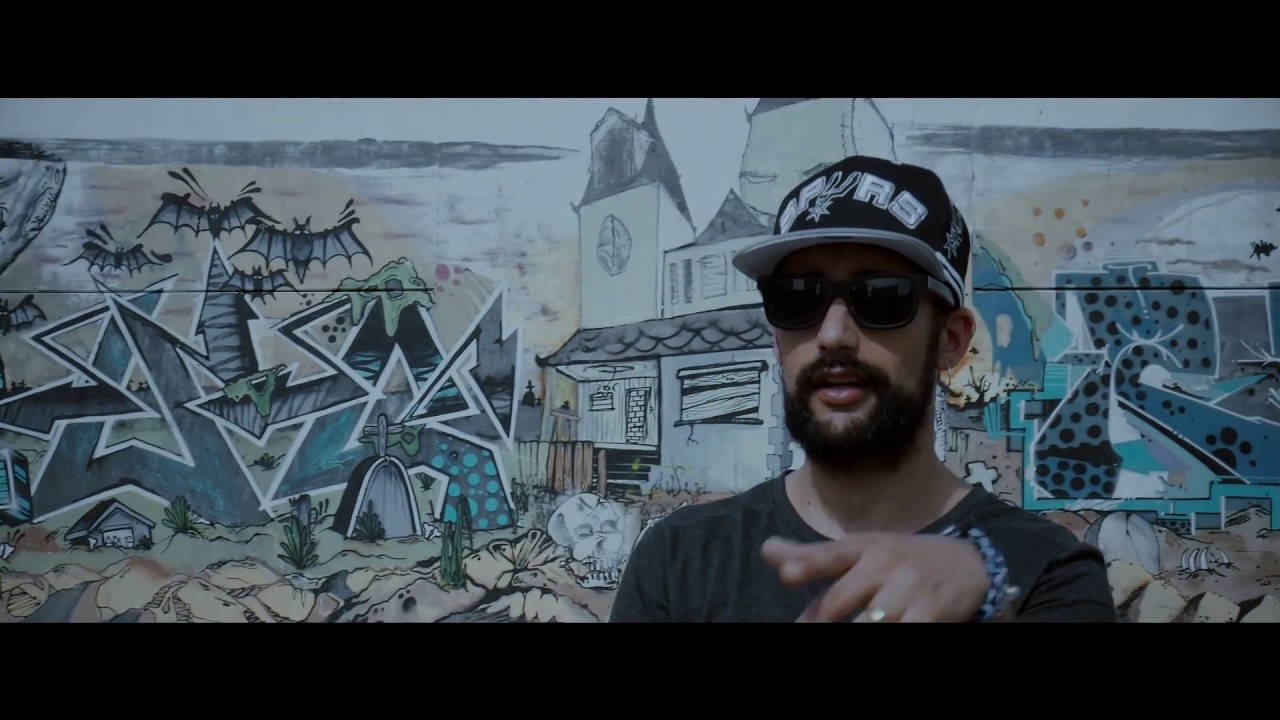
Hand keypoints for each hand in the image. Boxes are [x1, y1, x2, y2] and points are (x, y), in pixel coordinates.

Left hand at [760, 532, 989, 622]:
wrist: (969, 564)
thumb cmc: (901, 561)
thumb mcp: (862, 551)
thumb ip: (815, 558)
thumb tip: (767, 550)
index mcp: (863, 548)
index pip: (829, 554)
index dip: (806, 564)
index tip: (786, 575)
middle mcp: (884, 563)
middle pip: (840, 600)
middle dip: (820, 621)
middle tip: (807, 628)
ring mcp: (909, 588)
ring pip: (871, 622)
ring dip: (858, 629)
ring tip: (852, 627)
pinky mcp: (933, 611)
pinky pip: (905, 631)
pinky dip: (893, 633)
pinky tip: (886, 630)